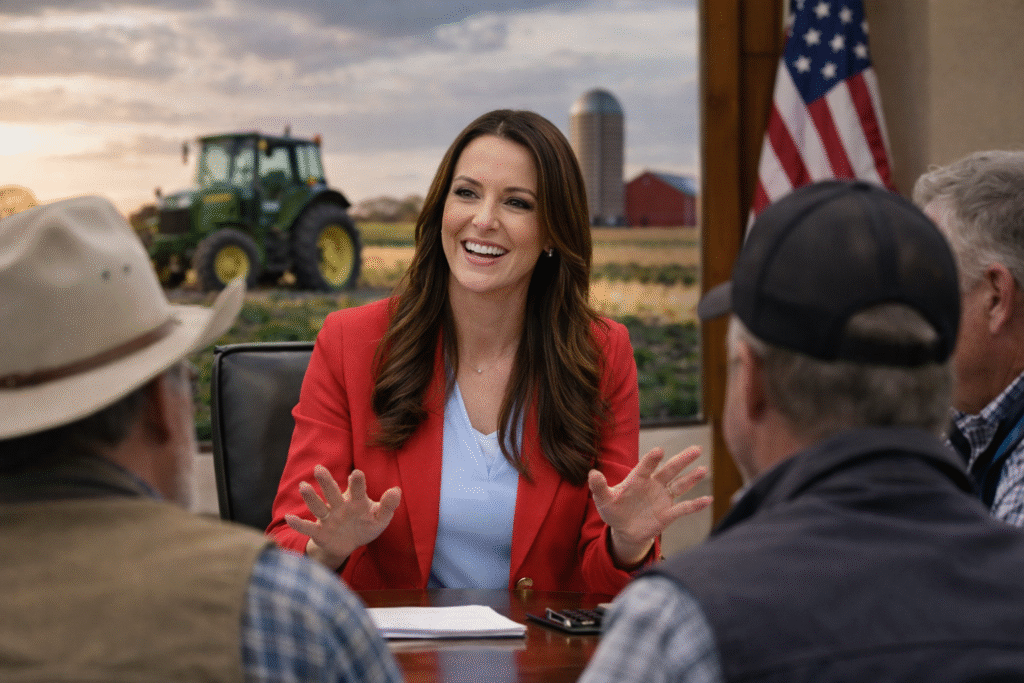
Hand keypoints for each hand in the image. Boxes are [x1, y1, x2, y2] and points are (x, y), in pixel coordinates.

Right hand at [284, 464, 401, 569]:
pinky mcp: (320, 532)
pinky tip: (289, 518)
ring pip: (318, 506)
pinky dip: (299, 524)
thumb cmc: (365, 525)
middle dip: (326, 482)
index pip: (357, 490)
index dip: (357, 483)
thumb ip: (388, 505)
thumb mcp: (380, 518)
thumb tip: (396, 490)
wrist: (349, 543)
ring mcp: (328, 518)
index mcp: (356, 500)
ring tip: (303, 486)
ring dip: (311, 497)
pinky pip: (308, 527)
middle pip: (332, 493)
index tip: (356, 474)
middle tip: (319, 468)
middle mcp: (340, 506)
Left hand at [588, 446, 711, 566]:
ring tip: (704, 469)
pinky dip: (696, 505)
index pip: (646, 467)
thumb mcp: (604, 499)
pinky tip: (708, 499)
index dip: (652, 460)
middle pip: (670, 470)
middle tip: (696, 449)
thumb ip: (599, 487)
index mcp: (638, 479)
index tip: (659, 451)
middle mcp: (653, 485)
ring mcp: (662, 498)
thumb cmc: (613, 510)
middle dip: (682, 460)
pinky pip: (684, 508)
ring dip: (692, 479)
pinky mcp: (668, 514)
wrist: (624, 529)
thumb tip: (591, 473)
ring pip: (680, 486)